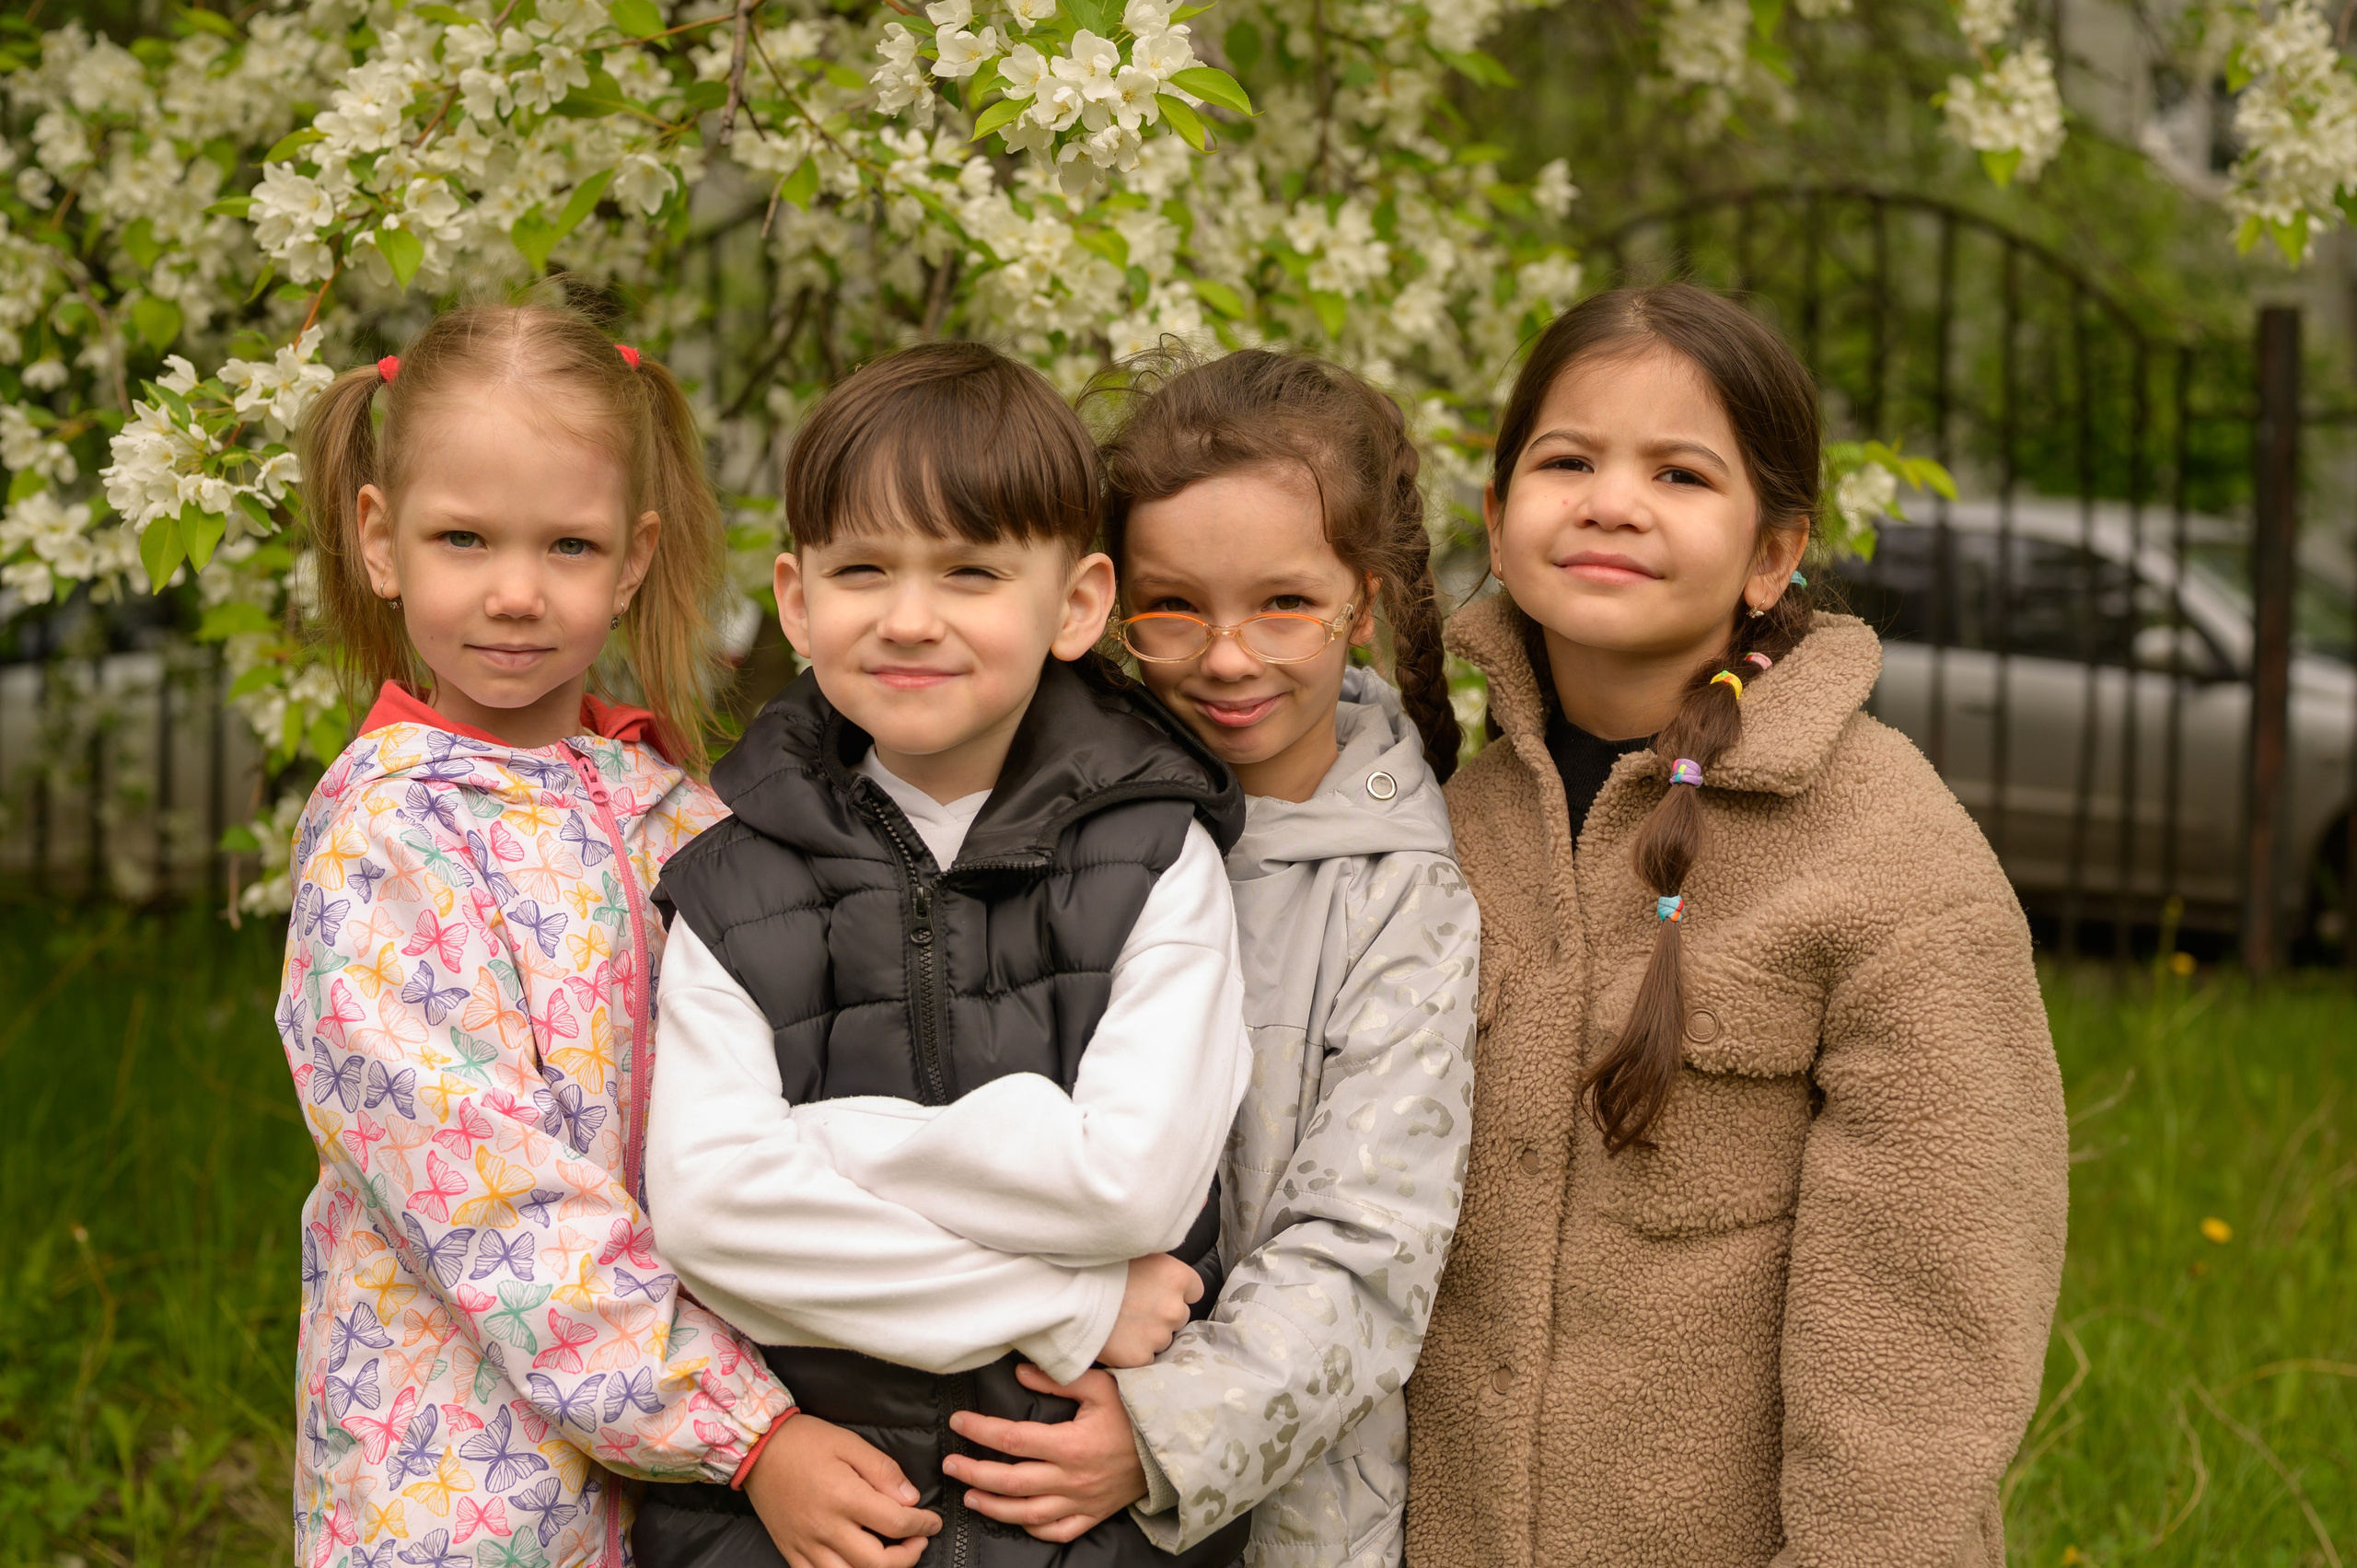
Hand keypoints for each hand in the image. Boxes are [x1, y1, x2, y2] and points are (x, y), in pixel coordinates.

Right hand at [741, 1414, 941, 1567]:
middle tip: (918, 1540)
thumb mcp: (849, 1443)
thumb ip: (883, 1471)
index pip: (896, 1523)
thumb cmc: (806, 1441)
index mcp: (844, 1496)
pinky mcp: (791, 1551)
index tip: (932, 1522)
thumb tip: (910, 1498)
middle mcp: (826, 1527)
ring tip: (891, 1555)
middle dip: (908, 1556)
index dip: (922, 1525)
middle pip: (877, 1562)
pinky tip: (856, 1566)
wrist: (757, 1449)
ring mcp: (806, 1544)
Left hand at [944, 1364, 1149, 1542]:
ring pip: (1026, 1513)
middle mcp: (1072, 1479)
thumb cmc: (1135, 1413)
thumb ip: (1059, 1379)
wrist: (1172, 1446)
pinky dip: (1032, 1528)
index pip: (1012, 1440)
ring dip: (992, 1506)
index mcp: (1071, 1445)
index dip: (980, 1432)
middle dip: (974, 1473)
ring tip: (969, 1496)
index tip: (959, 1423)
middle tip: (951, 1465)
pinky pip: (1056, 1532)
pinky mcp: (1092, 1515)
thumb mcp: (1101, 1386)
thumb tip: (1020, 1371)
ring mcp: (1081, 1502)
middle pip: (1010, 1482)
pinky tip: (1015, 1519)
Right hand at [1097, 1253, 1200, 1368]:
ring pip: (1161, 1339)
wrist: (1068, 1291)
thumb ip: (1160, 1269)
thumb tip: (1169, 1276)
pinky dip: (1132, 1352)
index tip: (1157, 1292)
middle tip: (1134, 1307)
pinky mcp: (1140, 1356)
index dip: (1175, 1292)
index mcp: (1177, 1277)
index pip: (1194, 1291)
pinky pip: (1144, 1357)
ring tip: (1121, 1322)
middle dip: (1161, 1315)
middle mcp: (1174, 1308)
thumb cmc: (1100, 1266)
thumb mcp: (1138, 1254)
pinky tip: (1115, 1337)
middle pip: (1178, 1317)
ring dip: (1147, 1334)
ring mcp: (1158, 1335)